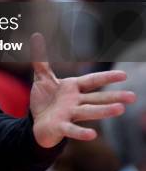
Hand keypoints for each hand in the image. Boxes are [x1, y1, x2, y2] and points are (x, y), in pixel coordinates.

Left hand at [29, 33, 135, 147]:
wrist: (37, 122)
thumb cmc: (45, 100)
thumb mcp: (42, 77)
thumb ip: (41, 59)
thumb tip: (37, 35)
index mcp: (73, 88)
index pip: (92, 81)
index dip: (107, 77)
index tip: (124, 75)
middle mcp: (75, 102)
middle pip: (96, 98)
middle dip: (114, 97)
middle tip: (133, 96)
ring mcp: (69, 115)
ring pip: (88, 112)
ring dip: (104, 111)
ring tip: (121, 110)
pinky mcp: (61, 127)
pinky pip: (72, 130)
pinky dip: (81, 132)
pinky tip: (93, 135)